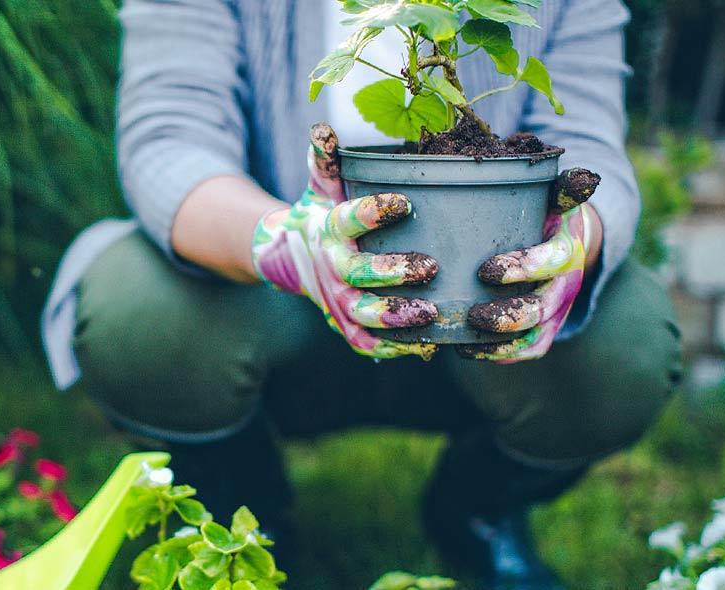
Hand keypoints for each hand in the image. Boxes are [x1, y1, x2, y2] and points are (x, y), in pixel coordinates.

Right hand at [251, 123, 438, 359]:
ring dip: (396, 316)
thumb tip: (323, 128)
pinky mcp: (347, 325)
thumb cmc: (323, 212)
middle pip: (358, 274)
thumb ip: (328, 158)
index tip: (405, 202)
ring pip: (365, 315)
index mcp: (330, 229)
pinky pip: (368, 343)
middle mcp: (332, 268)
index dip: (374, 212)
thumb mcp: (323, 184)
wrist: (293, 258)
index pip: (349, 219)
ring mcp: (339, 301)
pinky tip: (426, 345)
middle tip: (429, 266)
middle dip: (392, 273)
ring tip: (432, 312)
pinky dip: (394, 348)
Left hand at [457, 168, 602, 362]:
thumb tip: (584, 177)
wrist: (566, 242)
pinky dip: (498, 355)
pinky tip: (466, 350)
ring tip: (466, 336)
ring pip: (534, 337)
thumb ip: (563, 187)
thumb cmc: (547, 214)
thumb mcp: (556, 196)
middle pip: (541, 309)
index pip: (551, 262)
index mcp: (566, 249)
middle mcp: (564, 285)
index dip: (522, 269)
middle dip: (508, 316)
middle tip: (473, 314)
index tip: (485, 271)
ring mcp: (555, 312)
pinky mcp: (544, 330)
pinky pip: (526, 351)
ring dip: (501, 342)